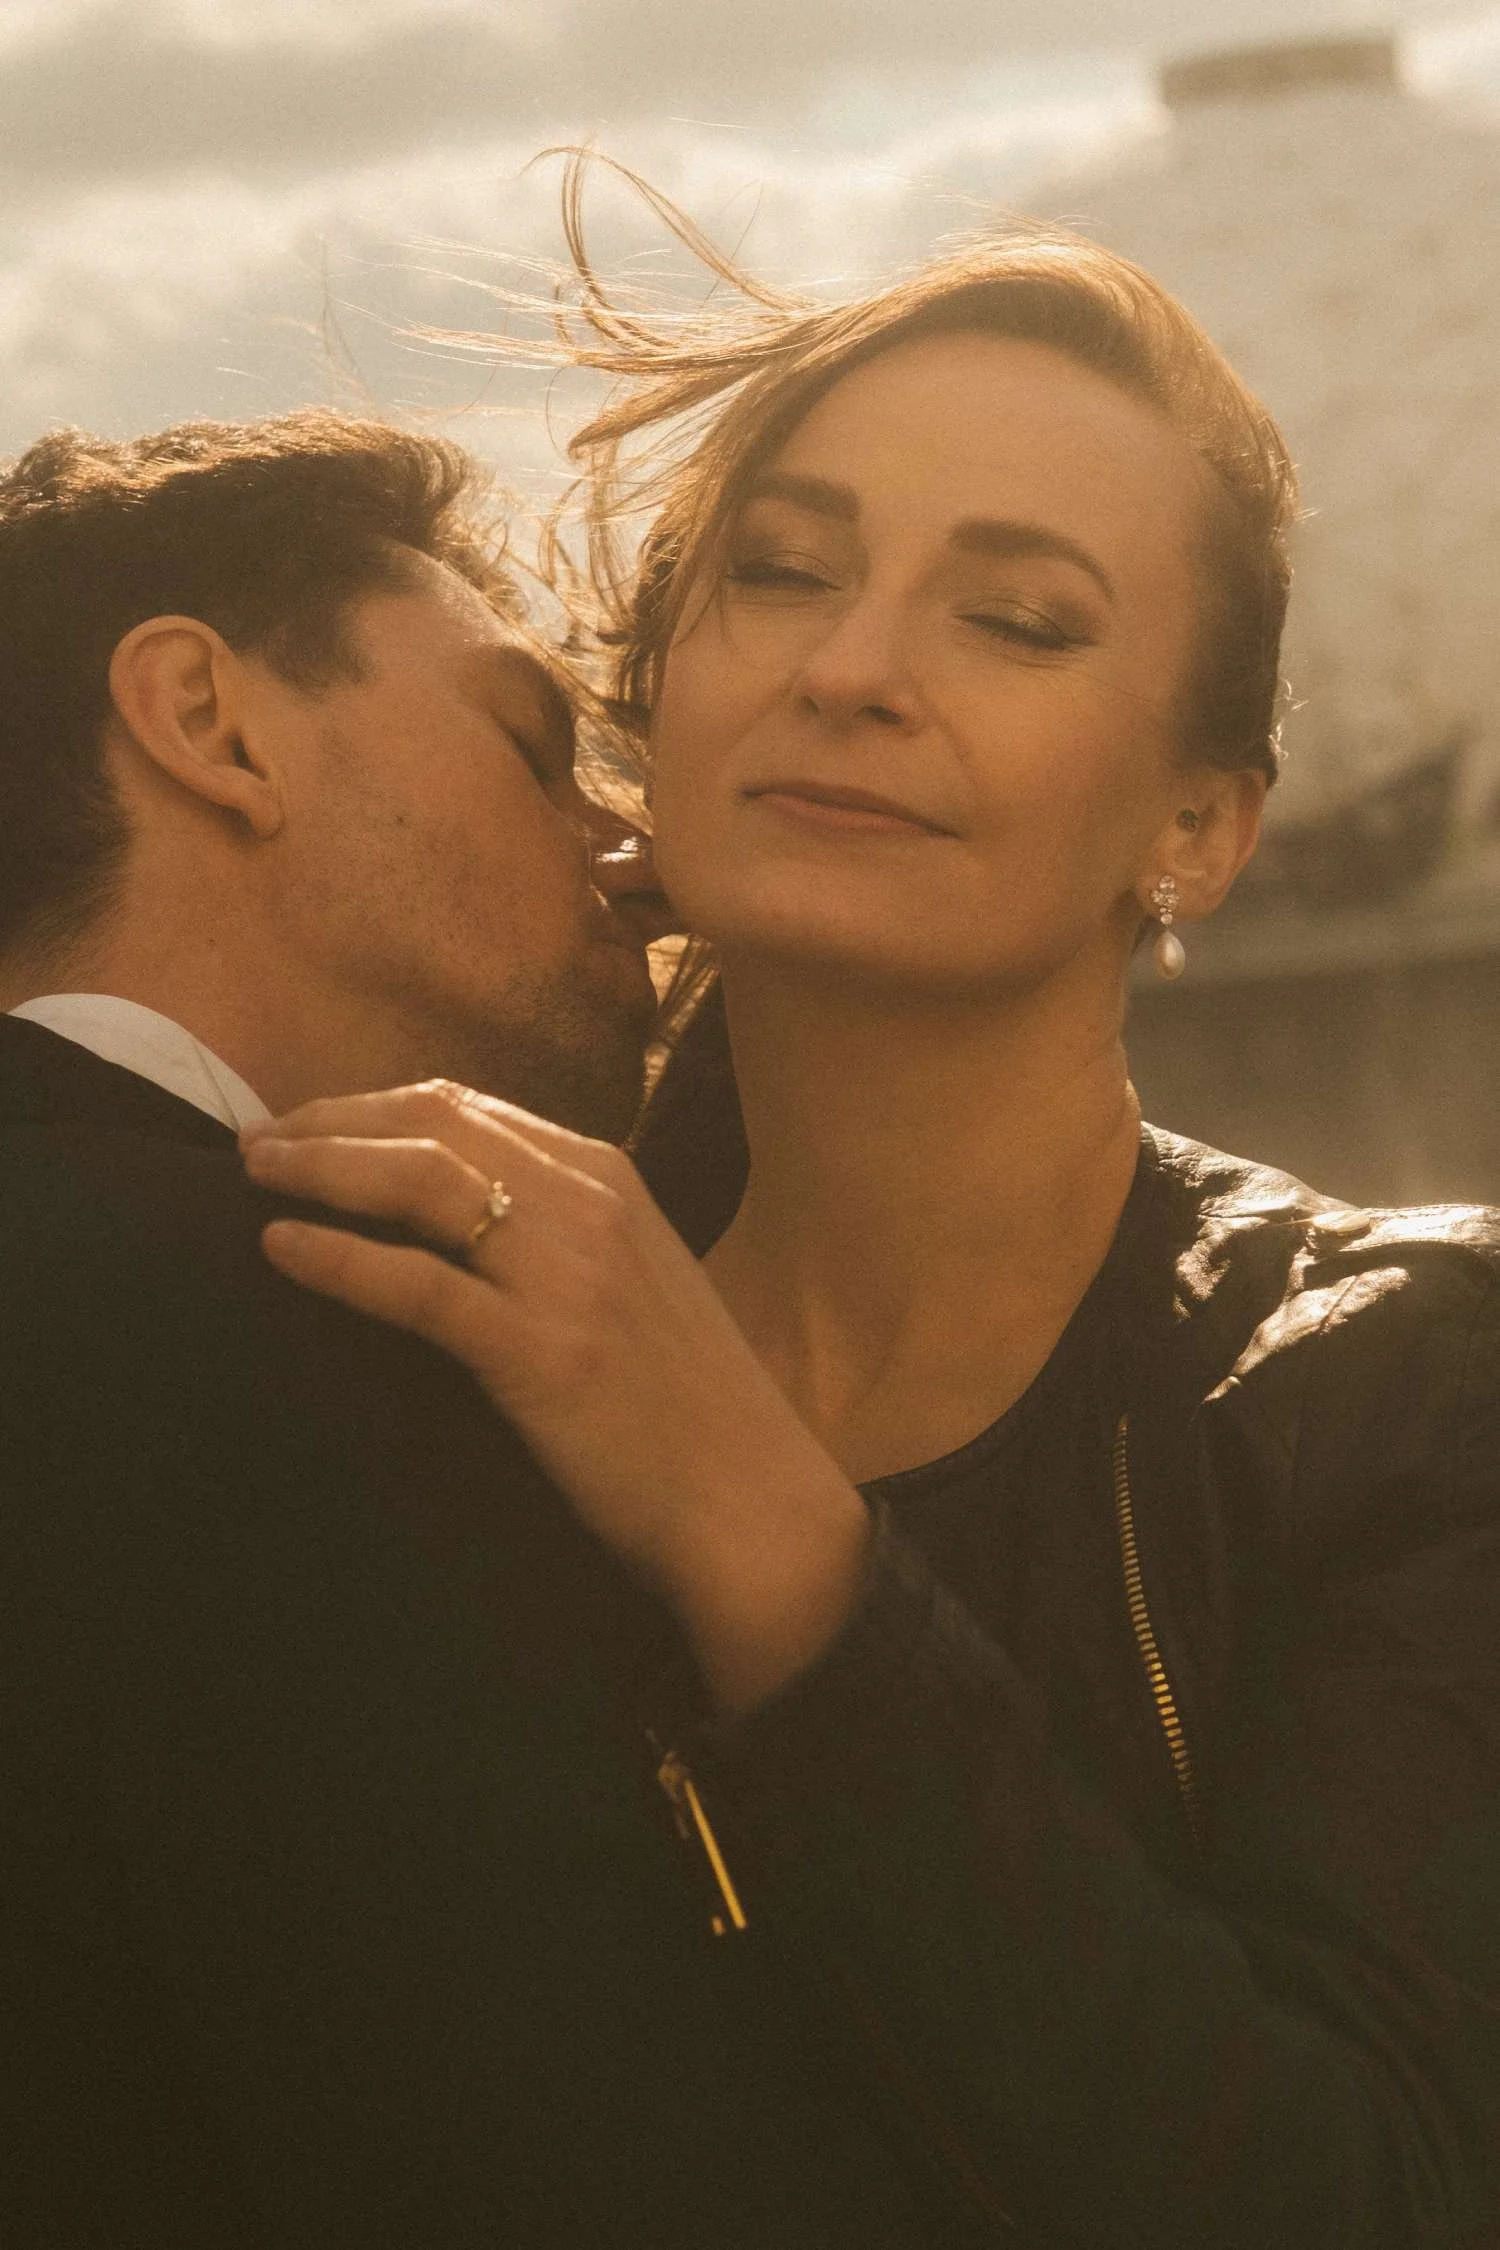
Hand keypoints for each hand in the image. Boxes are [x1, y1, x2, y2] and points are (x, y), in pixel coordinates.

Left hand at [241, 1082, 869, 1710]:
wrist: (751, 1502)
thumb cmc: (686, 1403)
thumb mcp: (632, 1277)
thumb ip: (558, 1227)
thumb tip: (457, 1210)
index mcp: (609, 1177)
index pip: (465, 1106)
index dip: (369, 1104)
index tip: (306, 1124)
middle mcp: (588, 1204)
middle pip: (431, 1123)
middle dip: (330, 1122)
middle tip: (256, 1143)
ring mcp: (567, 1274)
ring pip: (420, 1181)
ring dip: (322, 1167)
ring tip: (256, 1176)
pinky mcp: (540, 1352)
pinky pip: (418, 1285)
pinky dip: (339, 1258)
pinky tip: (282, 1249)